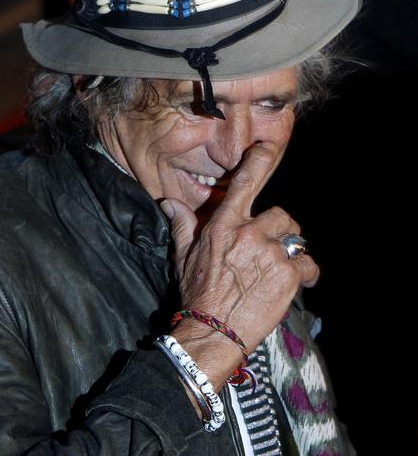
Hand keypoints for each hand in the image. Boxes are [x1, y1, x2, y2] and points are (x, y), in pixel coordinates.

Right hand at [160, 141, 318, 388]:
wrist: (212, 332)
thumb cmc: (197, 293)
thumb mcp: (183, 256)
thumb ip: (182, 225)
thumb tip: (170, 203)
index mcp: (224, 225)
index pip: (245, 182)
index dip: (259, 160)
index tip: (268, 146)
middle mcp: (249, 233)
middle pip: (280, 215)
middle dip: (278, 230)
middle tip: (268, 249)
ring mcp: (270, 254)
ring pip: (295, 239)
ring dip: (291, 251)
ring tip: (279, 268)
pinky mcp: (288, 276)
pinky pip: (308, 264)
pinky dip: (306, 273)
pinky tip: (297, 281)